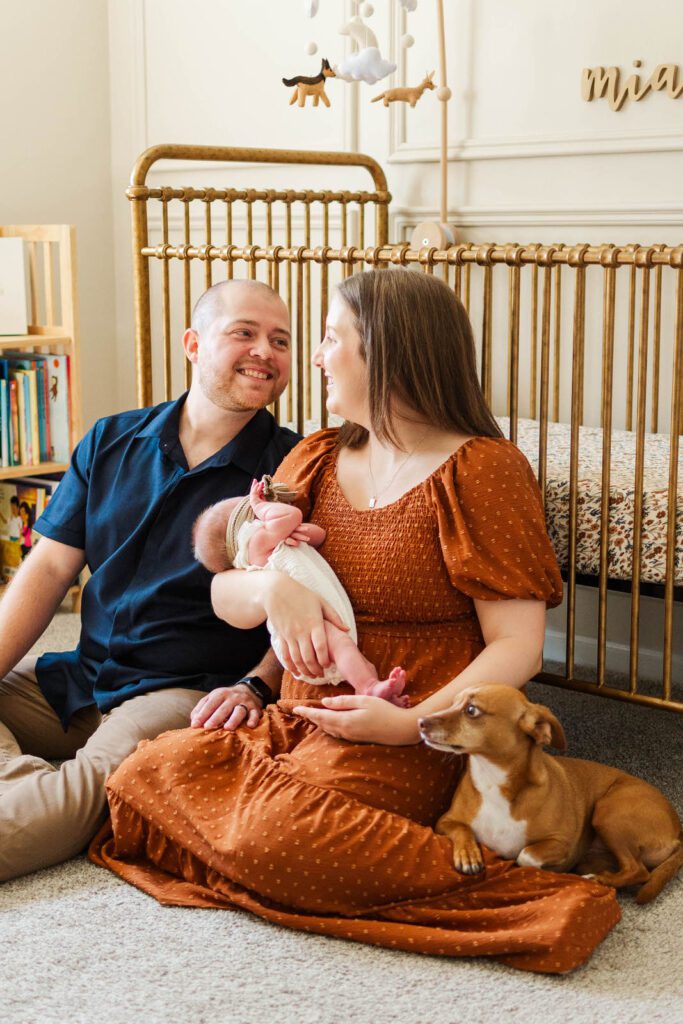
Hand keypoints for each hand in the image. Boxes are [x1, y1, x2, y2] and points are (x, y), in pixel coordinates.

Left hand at [190, 684, 262, 730]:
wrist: (248, 690)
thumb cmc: (225, 699)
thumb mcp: (213, 698)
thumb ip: (201, 708)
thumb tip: (193, 722)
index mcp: (220, 694)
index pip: (210, 704)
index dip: (202, 714)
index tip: (195, 725)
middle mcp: (233, 697)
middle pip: (224, 708)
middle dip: (215, 718)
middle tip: (208, 727)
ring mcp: (244, 703)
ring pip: (239, 711)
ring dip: (233, 719)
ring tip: (227, 728)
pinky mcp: (255, 709)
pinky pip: (255, 714)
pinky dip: (253, 719)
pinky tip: (250, 725)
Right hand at [263, 573, 347, 678]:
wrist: (276, 591)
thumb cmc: (301, 595)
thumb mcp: (321, 602)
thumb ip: (334, 617)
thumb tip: (347, 630)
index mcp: (314, 623)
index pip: (320, 646)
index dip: (324, 659)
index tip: (328, 665)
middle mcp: (301, 631)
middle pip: (308, 657)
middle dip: (315, 669)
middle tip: (321, 674)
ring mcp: (290, 635)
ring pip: (297, 659)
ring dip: (304, 670)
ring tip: (311, 675)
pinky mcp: (281, 636)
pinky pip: (286, 655)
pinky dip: (291, 666)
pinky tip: (296, 672)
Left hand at [293, 694, 420, 745]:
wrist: (401, 729)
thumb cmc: (385, 711)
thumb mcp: (364, 700)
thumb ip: (343, 701)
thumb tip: (325, 702)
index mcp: (345, 721)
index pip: (320, 716)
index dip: (307, 712)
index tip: (296, 709)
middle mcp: (345, 731)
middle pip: (322, 724)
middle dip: (311, 717)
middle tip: (300, 711)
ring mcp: (351, 737)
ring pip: (329, 729)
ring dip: (319, 723)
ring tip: (311, 716)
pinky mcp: (357, 739)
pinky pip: (337, 733)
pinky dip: (329, 727)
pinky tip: (329, 723)